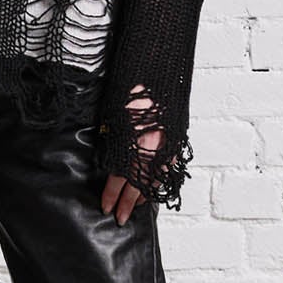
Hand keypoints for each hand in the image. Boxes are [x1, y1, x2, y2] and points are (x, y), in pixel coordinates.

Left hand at [100, 83, 164, 224]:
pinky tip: (154, 184)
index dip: (113, 194)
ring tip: (137, 205)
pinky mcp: (176, 136)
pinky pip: (169, 164)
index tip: (106, 207)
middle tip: (120, 218)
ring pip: (158, 176)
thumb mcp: (115, 113)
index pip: (122, 176)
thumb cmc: (131, 84)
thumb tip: (110, 158)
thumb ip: (115, 138)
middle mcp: (155, 145)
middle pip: (140, 182)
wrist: (159, 64)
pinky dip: (160, 177)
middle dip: (129, 202)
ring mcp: (169, 142)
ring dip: (146, 193)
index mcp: (136, 139)